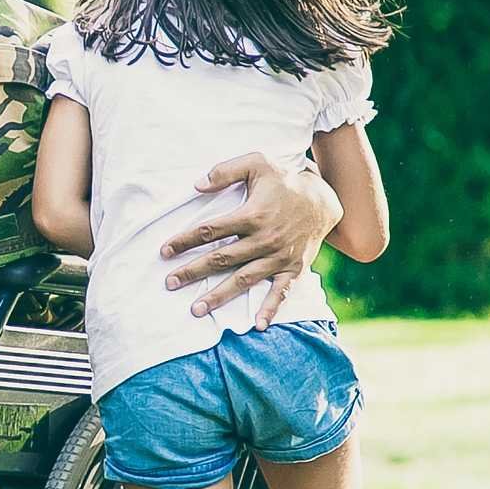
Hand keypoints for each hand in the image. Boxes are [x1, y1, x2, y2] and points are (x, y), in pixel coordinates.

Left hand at [160, 153, 341, 328]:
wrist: (325, 198)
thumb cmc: (285, 179)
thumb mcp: (258, 163)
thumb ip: (226, 171)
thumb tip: (196, 185)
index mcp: (253, 215)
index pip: (210, 230)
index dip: (185, 240)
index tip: (164, 251)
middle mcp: (265, 239)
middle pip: (221, 259)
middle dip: (193, 272)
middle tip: (170, 283)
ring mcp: (280, 257)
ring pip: (244, 279)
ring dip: (219, 296)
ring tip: (196, 310)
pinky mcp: (294, 268)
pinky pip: (281, 292)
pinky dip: (270, 308)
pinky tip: (257, 325)